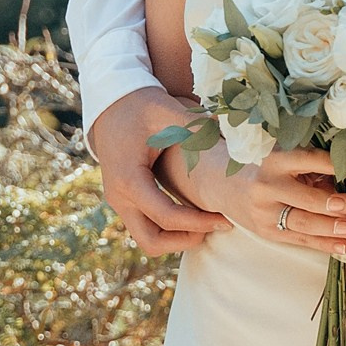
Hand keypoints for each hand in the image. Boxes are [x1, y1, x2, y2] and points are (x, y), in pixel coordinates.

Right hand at [89, 86, 230, 253]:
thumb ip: (199, 128)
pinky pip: (146, 226)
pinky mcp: (125, 200)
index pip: (166, 216)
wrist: (111, 103)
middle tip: (216, 226)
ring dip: (177, 238)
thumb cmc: (141, 105)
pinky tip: (193, 212)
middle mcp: (119, 196)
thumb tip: (235, 139)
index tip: (225, 219)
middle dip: (186, 240)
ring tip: (207, 222)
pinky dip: (169, 228)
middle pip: (152, 242)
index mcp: (129, 179)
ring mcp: (119, 201)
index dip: (198, 222)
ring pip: (147, 239)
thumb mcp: (170, 112)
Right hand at [162, 145, 345, 256]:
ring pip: (305, 224)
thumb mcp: (279, 152)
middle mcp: (267, 185)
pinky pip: (298, 240)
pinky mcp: (265, 230)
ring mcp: (264, 211)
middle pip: (310, 200)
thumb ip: (308, 160)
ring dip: (334, 230)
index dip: (336, 165)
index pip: (310, 160)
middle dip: (338, 207)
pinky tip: (344, 247)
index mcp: (273, 158)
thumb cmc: (260, 161)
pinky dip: (323, 244)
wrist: (218, 179)